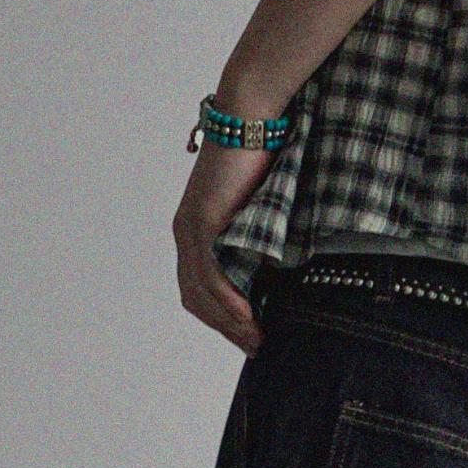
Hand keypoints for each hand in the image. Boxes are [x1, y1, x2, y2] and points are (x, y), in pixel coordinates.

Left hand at [173, 131, 277, 354]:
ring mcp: (190, 229)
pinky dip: (228, 302)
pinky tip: (248, 319)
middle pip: (196, 299)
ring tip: (256, 341)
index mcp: (196, 231)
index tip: (249, 337)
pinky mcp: (202, 222)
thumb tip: (281, 269)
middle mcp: (186, 233)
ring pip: (201, 293)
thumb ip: (259, 238)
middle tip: (255, 348)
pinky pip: (210, 275)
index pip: (200, 291)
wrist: (251, 119)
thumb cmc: (262, 156)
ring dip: (228, 323)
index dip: (221, 320)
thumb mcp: (261, 208)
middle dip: (225, 329)